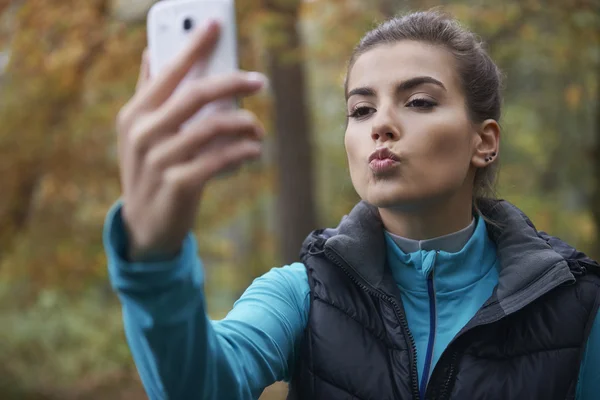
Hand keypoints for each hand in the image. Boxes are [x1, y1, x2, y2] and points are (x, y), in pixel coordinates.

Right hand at [116, 21, 266, 260]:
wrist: (146, 226)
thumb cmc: (150, 171)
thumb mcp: (141, 133)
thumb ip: (149, 94)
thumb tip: (154, 52)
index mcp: (135, 113)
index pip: (167, 70)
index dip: (193, 45)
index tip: (216, 24)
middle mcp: (143, 133)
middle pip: (195, 94)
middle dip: (232, 82)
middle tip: (259, 81)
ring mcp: (159, 160)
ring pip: (213, 127)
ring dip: (244, 124)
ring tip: (258, 129)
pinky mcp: (178, 185)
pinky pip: (219, 159)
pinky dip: (242, 151)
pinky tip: (253, 150)